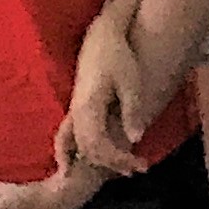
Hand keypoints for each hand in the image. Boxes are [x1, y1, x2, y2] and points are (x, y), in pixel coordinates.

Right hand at [62, 27, 154, 178]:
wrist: (100, 39)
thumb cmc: (117, 58)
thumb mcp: (130, 82)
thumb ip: (132, 110)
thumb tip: (136, 138)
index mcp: (88, 109)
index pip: (99, 145)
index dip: (118, 159)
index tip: (139, 166)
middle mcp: (76, 114)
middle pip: (89, 150)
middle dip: (112, 164)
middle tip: (137, 169)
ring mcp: (73, 112)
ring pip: (78, 146)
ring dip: (97, 160)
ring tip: (121, 169)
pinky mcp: (76, 109)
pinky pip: (69, 138)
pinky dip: (74, 152)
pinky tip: (81, 163)